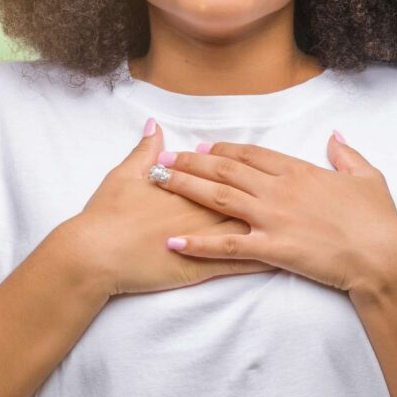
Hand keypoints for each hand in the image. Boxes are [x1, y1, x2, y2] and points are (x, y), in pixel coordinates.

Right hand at [58, 119, 278, 297]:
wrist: (92, 255)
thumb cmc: (106, 214)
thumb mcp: (125, 175)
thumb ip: (144, 151)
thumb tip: (154, 127)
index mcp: (189, 187)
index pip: (228, 173)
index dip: (251, 168)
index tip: (274, 164)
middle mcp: (203, 210)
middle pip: (248, 198)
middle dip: (275, 194)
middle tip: (300, 189)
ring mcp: (204, 241)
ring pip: (251, 230)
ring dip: (277, 226)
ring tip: (303, 221)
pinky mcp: (201, 269)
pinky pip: (239, 265)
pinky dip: (264, 261)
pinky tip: (286, 259)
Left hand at [148, 131, 396, 296]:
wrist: (382, 254)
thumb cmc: (378, 218)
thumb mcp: (368, 177)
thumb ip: (347, 155)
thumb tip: (335, 136)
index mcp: (300, 171)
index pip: (253, 154)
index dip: (225, 149)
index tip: (204, 146)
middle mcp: (280, 190)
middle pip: (227, 169)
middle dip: (192, 162)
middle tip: (164, 158)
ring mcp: (273, 218)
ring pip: (219, 197)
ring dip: (185, 187)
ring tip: (157, 181)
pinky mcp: (272, 248)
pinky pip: (226, 245)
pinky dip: (198, 243)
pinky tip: (173, 241)